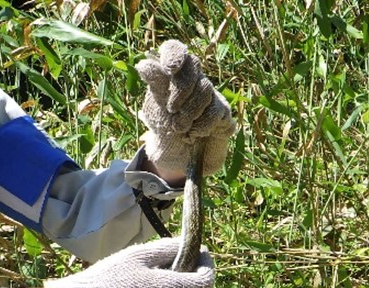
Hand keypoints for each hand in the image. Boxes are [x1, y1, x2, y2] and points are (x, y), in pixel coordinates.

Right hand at [44, 238, 214, 287]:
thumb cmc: (111, 275)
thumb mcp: (140, 254)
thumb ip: (169, 248)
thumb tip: (192, 246)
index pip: (207, 281)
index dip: (208, 263)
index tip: (198, 250)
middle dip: (189, 270)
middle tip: (168, 254)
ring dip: (174, 281)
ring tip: (148, 268)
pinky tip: (138, 283)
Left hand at [136, 40, 235, 176]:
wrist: (177, 156)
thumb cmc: (164, 128)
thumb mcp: (155, 107)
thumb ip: (154, 86)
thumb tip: (145, 63)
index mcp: (174, 74)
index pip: (175, 50)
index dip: (175, 54)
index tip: (170, 69)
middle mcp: (194, 80)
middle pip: (194, 66)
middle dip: (181, 90)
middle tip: (171, 109)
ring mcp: (211, 95)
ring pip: (205, 90)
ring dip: (189, 113)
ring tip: (179, 129)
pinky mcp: (223, 112)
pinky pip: (216, 111)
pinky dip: (201, 126)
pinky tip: (194, 135)